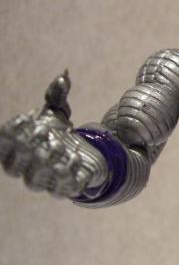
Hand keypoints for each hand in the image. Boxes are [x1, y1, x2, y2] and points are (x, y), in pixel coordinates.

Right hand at [0, 72, 106, 197]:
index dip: (11, 131)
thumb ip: (57, 96)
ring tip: (61, 144)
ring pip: (32, 182)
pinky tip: (76, 154)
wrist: (85, 156)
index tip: (30, 115)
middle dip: (26, 148)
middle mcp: (23, 169)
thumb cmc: (60, 133)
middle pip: (12, 168)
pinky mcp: (61, 190)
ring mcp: (41, 182)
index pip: (1, 145)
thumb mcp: (58, 113)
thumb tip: (64, 75)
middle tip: (45, 129)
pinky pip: (59, 190)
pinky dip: (67, 172)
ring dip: (45, 162)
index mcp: (14, 151)